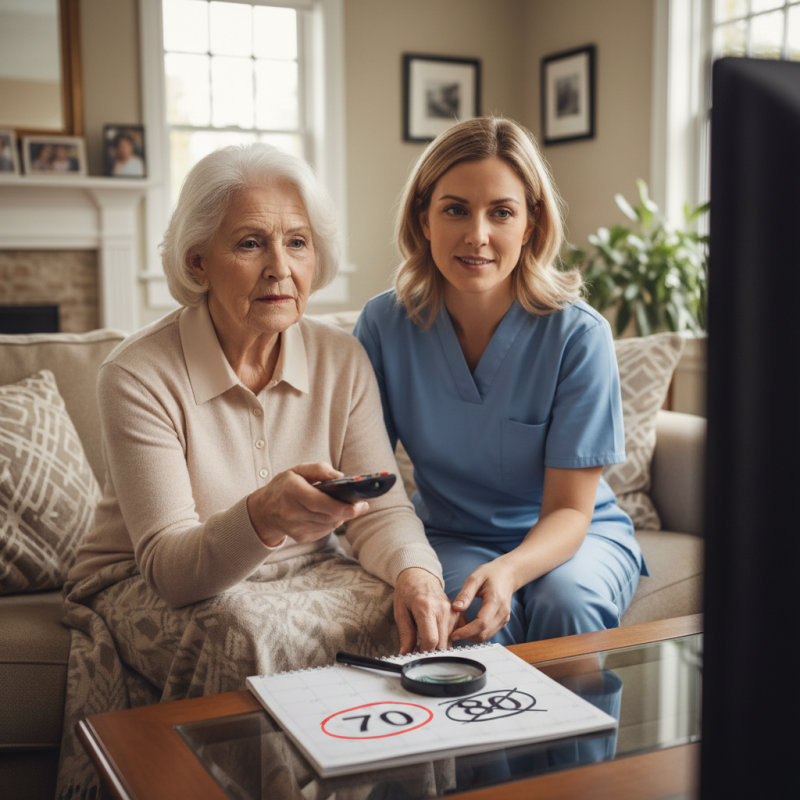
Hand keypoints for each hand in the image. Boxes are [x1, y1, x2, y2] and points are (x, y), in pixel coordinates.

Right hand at [247, 462, 368, 547]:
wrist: (264, 510)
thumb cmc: (284, 487)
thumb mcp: (298, 470)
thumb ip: (319, 469)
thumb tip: (341, 476)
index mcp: (292, 491)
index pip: (320, 503)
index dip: (341, 506)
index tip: (359, 505)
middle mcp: (292, 512)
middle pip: (328, 516)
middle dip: (348, 511)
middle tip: (361, 504)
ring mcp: (295, 528)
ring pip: (329, 525)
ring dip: (340, 516)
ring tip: (345, 507)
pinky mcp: (300, 537)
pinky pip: (324, 531)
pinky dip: (331, 522)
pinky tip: (331, 514)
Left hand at [393, 567, 463, 653]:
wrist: (419, 575)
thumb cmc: (408, 591)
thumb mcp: (400, 612)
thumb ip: (405, 634)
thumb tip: (405, 654)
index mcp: (426, 608)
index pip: (431, 640)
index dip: (423, 653)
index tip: (415, 656)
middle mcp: (443, 610)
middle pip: (442, 644)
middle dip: (431, 653)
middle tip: (419, 652)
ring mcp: (452, 612)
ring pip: (450, 642)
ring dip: (438, 647)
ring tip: (426, 642)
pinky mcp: (457, 614)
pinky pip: (456, 634)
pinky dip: (447, 640)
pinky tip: (437, 636)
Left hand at [450, 557, 517, 643]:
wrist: (507, 574)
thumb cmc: (490, 574)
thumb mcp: (475, 578)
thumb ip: (465, 594)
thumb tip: (456, 608)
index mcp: (495, 601)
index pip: (482, 623)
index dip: (466, 632)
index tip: (453, 634)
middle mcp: (502, 613)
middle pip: (483, 634)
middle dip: (466, 635)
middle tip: (453, 626)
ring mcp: (504, 619)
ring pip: (485, 636)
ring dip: (470, 635)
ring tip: (460, 622)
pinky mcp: (502, 622)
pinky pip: (488, 633)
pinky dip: (476, 633)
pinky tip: (468, 623)